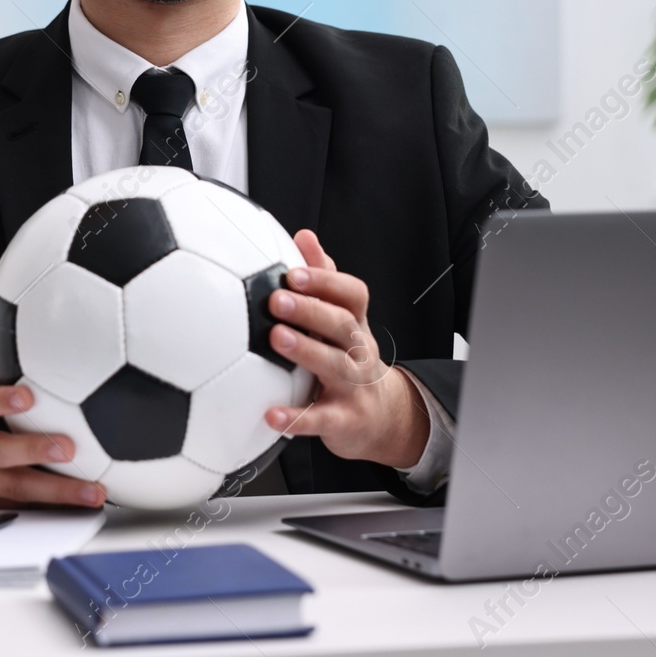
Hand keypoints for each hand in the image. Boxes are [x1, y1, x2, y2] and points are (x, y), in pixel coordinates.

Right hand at [0, 283, 106, 507]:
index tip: (28, 397)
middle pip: (3, 453)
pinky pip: (26, 508)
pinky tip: (87, 507)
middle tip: (70, 447)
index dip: (1, 403)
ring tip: (95, 491)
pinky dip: (54, 509)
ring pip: (21, 490)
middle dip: (35, 452)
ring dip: (59, 492)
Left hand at [263, 229, 431, 469]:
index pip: (352, 294)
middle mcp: (359, 351)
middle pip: (343, 325)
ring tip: (276, 339)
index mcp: (356, 323)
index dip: (324, 281)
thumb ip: (323, 279)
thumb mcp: (343, 318)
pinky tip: (270, 415)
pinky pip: (321, 420)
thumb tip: (304, 236)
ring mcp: (354, 386)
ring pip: (336, 366)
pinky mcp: (344, 420)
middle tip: (276, 299)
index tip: (292, 272)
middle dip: (311, 310)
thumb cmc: (351, 358)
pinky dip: (296, 418)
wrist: (384, 417)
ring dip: (306, 351)